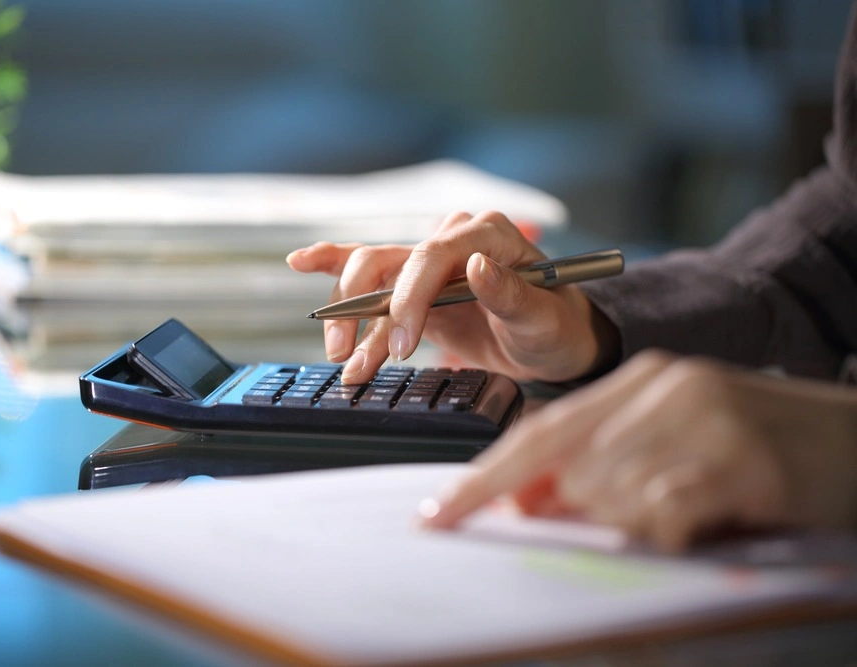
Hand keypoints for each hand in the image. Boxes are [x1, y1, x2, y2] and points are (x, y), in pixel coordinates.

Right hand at [286, 210, 618, 383]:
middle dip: (362, 305)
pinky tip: (303, 265)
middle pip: (390, 258)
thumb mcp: (545, 318)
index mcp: (487, 234)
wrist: (554, 343)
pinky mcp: (416, 288)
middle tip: (350, 354)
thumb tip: (477, 266)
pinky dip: (342, 286)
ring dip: (349, 316)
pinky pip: (374, 285)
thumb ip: (512, 293)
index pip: (433, 254)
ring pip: (373, 276)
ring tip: (340, 360)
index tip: (401, 343)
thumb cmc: (557, 327)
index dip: (409, 297)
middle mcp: (453, 240)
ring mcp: (431, 264)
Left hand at [419, 351, 856, 551]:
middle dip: (574, 506)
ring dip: (638, 520)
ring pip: (607, 492)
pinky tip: (709, 515)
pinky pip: (662, 514)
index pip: (540, 430)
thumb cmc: (767, 453)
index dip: (483, 477)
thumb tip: (528, 501)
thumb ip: (604, 464)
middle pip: (567, 465)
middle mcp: (665, 387)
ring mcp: (702, 417)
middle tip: (638, 510)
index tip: (439, 515)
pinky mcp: (737, 458)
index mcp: (643, 379)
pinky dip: (673, 531)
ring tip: (694, 504)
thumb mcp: (678, 449)